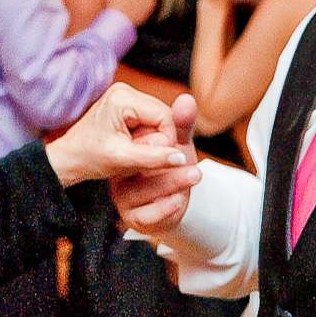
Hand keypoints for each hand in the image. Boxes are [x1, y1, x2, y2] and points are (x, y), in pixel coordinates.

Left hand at [46, 84, 191, 188]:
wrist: (70, 158)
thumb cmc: (90, 158)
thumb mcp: (123, 160)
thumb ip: (154, 158)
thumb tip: (181, 158)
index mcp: (123, 98)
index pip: (165, 118)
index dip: (164, 142)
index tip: (148, 159)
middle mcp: (125, 90)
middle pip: (164, 117)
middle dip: (156, 141)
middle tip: (135, 156)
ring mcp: (126, 96)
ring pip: (160, 121)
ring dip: (151, 141)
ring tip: (131, 152)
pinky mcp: (127, 104)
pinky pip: (151, 122)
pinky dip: (146, 138)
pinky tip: (130, 146)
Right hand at [112, 93, 201, 236]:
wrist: (176, 202)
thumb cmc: (172, 168)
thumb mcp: (178, 144)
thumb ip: (181, 124)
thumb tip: (187, 98)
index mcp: (126, 151)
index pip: (137, 143)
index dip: (159, 141)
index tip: (178, 142)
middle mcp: (120, 174)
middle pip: (136, 166)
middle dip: (164, 163)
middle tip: (188, 160)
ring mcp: (124, 197)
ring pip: (141, 191)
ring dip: (171, 184)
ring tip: (195, 176)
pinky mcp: (134, 218)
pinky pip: (146, 215)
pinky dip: (164, 208)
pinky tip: (180, 200)